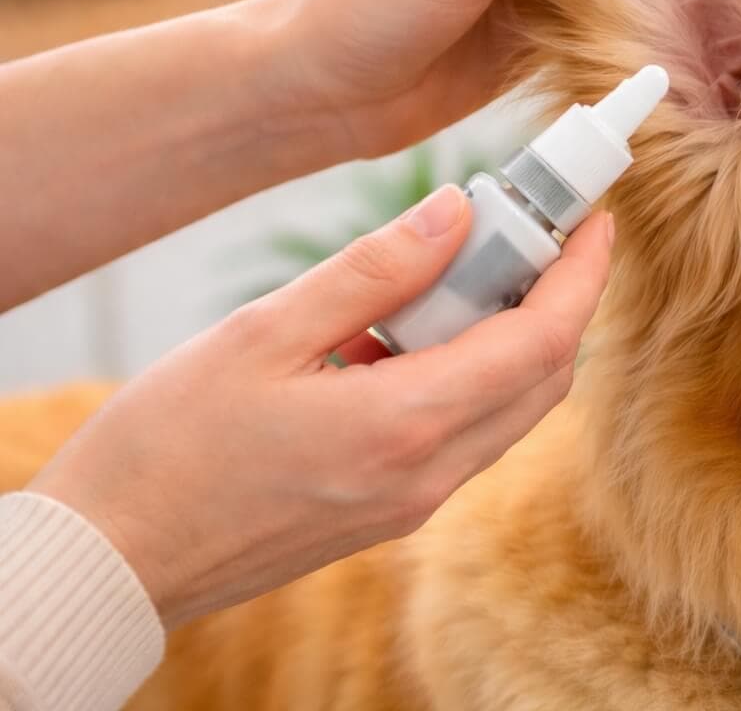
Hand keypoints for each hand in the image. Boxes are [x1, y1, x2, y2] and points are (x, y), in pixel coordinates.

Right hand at [27, 186, 613, 628]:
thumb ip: (372, 271)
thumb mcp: (263, 333)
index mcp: (403, 426)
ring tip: (465, 273)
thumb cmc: (168, 444)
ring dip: (514, 339)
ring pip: (510, 410)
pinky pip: (466, 436)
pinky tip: (409, 334)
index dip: (582, 277)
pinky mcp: (392, 512)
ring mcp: (413, 503)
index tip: (597, 222)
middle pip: (543, 380)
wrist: (115, 556)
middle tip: (531, 233)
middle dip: (557, 301)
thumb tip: (457, 213)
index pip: (541, 344)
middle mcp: (428, 476)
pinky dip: (470, 376)